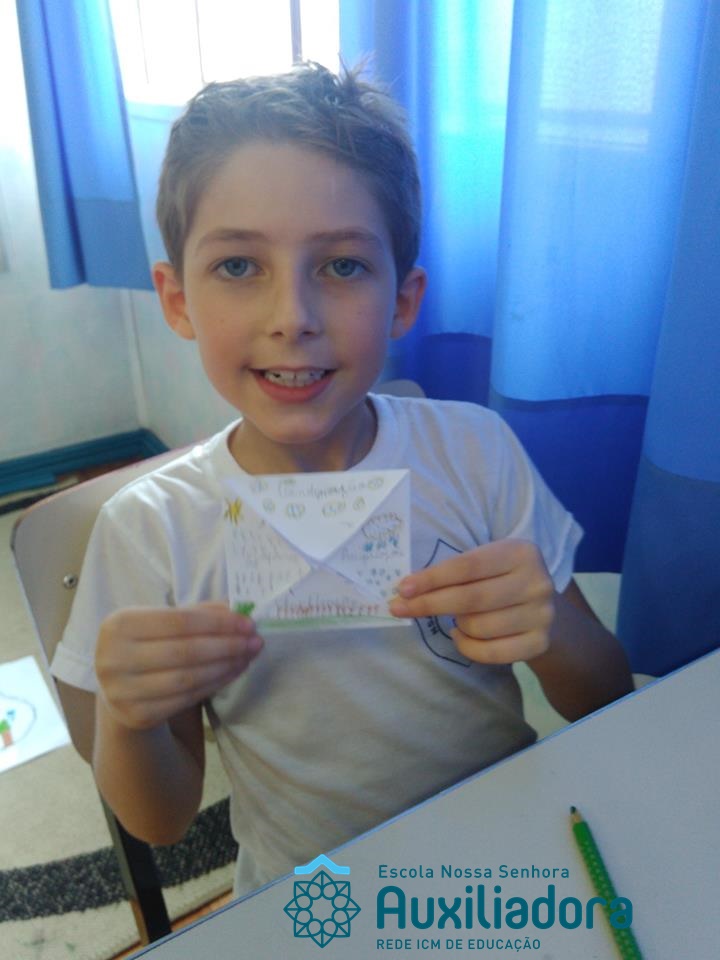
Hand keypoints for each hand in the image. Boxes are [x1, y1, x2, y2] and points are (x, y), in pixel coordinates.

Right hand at [95, 603, 261, 730]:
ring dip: (226, 666)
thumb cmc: (148, 645)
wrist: (119, 688)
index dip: (218, 622)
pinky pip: (186, 698)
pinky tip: (233, 672)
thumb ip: (198, 613)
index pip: (178, 620)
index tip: (248, 623)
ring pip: (188, 678)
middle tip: (255, 641)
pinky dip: (215, 684)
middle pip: (185, 651)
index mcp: (120, 624)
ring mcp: (123, 691)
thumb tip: (238, 610)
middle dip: (227, 645)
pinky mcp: (137, 716)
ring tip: (248, 656)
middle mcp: (114, 658)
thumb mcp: (163, 622)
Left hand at [389, 539, 554, 663]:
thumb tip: (407, 590)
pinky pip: (491, 653)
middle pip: (471, 598)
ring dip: (457, 625)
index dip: (433, 578)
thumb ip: (455, 571)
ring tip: (457, 619)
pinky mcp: (540, 643)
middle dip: (430, 604)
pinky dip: (467, 647)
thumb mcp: (487, 563)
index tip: (403, 589)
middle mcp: (537, 582)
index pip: (468, 565)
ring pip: (479, 627)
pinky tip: (462, 636)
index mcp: (520, 552)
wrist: (545, 609)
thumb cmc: (501, 580)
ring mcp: (542, 615)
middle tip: (400, 608)